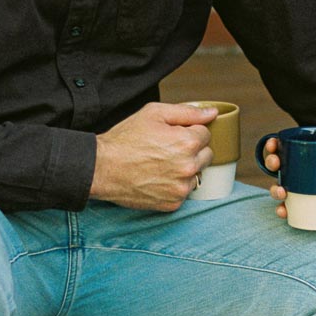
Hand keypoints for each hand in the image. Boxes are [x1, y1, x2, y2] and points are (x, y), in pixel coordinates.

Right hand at [90, 101, 216, 210]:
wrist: (104, 168)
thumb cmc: (126, 138)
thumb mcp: (154, 114)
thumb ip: (187, 112)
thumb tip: (212, 112)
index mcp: (187, 142)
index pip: (206, 134)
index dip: (189, 131)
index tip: (173, 134)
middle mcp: (188, 167)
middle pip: (206, 155)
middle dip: (192, 150)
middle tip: (168, 149)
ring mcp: (181, 188)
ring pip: (196, 175)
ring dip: (185, 169)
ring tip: (162, 164)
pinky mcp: (173, 203)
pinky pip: (184, 192)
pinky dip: (175, 185)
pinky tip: (158, 178)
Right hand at [266, 144, 315, 224]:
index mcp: (310, 158)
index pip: (288, 148)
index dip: (275, 145)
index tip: (273, 143)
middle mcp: (301, 174)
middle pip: (279, 167)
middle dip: (272, 163)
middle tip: (276, 164)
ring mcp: (301, 192)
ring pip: (280, 188)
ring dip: (275, 189)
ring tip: (282, 191)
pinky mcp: (305, 208)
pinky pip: (289, 209)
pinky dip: (283, 211)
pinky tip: (283, 211)